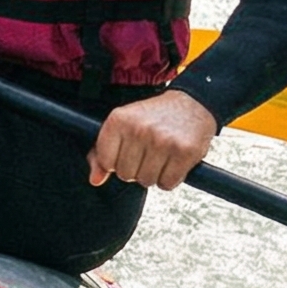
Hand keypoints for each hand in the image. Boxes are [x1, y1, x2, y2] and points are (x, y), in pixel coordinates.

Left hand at [87, 89, 216, 189]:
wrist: (192, 103)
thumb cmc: (152, 118)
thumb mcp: (122, 124)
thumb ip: (102, 152)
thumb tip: (95, 180)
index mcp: (118, 119)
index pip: (105, 161)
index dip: (116, 162)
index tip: (126, 153)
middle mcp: (139, 129)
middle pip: (126, 175)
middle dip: (135, 169)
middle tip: (147, 153)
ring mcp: (163, 141)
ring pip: (146, 181)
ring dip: (153, 175)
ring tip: (160, 156)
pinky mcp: (185, 152)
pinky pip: (167, 184)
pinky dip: (170, 179)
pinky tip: (172, 162)